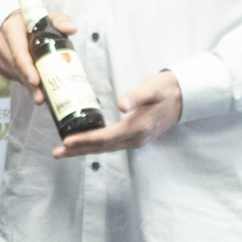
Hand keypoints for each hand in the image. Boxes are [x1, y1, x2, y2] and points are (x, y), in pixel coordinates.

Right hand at [0, 8, 77, 102]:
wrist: (16, 24)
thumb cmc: (35, 22)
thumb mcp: (50, 17)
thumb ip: (61, 20)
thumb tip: (71, 29)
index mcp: (12, 28)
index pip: (18, 50)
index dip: (26, 67)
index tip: (36, 81)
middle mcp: (1, 41)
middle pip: (16, 66)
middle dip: (29, 82)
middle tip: (42, 96)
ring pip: (13, 73)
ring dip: (27, 85)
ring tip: (41, 96)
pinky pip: (11, 75)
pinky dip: (23, 82)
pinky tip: (34, 88)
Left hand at [54, 70, 182, 156]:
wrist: (185, 97)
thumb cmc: (166, 90)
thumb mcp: (151, 89)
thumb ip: (135, 97)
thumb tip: (121, 105)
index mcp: (139, 127)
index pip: (106, 137)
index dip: (85, 140)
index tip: (66, 141)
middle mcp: (137, 138)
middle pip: (103, 147)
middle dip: (78, 150)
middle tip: (57, 153)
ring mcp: (137, 140)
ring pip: (106, 148)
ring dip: (84, 150)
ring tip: (64, 151)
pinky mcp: (136, 137)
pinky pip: (112, 144)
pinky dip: (96, 145)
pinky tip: (83, 144)